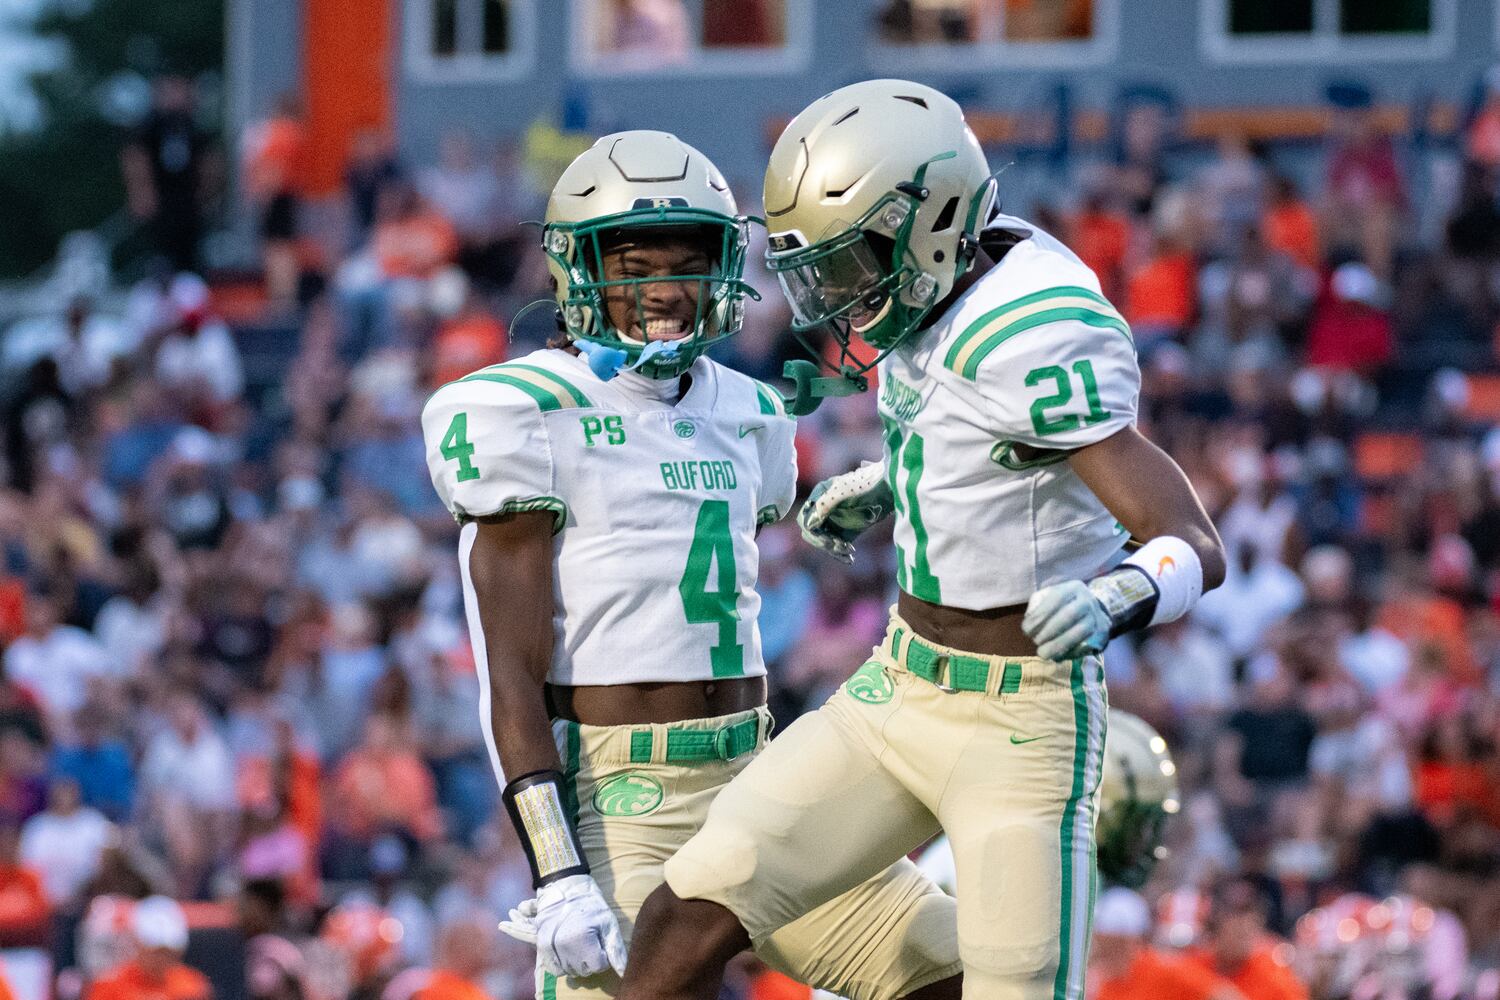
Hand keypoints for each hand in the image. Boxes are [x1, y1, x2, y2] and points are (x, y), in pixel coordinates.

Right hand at [499, 874, 625, 978]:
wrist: (565, 891)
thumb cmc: (591, 906)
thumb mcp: (608, 923)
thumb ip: (616, 949)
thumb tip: (624, 973)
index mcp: (583, 940)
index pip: (599, 966)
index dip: (603, 956)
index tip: (600, 943)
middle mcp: (564, 947)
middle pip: (585, 971)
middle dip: (591, 960)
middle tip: (590, 942)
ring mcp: (551, 948)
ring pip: (571, 972)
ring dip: (577, 963)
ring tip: (579, 944)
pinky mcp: (542, 948)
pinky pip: (555, 970)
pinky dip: (563, 966)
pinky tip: (568, 952)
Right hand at [797, 463, 893, 562]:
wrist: (890, 488)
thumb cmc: (866, 485)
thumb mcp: (842, 492)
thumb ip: (823, 506)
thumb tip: (808, 526)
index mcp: (819, 497)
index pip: (805, 521)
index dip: (813, 533)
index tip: (828, 540)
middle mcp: (824, 510)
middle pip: (813, 535)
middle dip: (824, 543)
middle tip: (839, 546)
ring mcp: (836, 521)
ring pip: (825, 543)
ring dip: (834, 550)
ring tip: (849, 551)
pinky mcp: (847, 530)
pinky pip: (838, 546)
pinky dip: (841, 554)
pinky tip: (850, 558)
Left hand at [1022, 580, 1111, 660]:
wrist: (1094, 611)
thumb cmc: (1064, 605)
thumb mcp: (1051, 596)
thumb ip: (1039, 604)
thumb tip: (1030, 619)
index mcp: (1073, 588)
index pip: (1057, 597)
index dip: (1041, 614)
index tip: (1026, 629)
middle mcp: (1087, 600)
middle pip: (1070, 614)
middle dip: (1049, 630)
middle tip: (1035, 641)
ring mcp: (1097, 617)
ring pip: (1081, 631)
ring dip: (1059, 644)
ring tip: (1042, 653)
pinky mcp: (1101, 634)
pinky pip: (1087, 644)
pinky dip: (1070, 652)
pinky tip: (1056, 656)